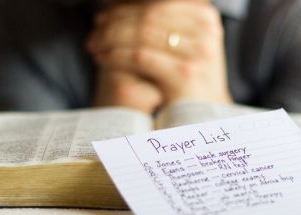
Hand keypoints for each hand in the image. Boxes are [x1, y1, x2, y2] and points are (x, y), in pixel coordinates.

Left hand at [87, 0, 232, 104]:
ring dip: (111, 39)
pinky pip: (140, 56)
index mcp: (206, 18)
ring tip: (94, 46)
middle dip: (116, 23)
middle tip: (94, 32)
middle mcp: (206, 30)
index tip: (103, 18)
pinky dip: (116, 55)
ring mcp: (198, 52)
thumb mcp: (181, 46)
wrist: (202, 117)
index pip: (157, 6)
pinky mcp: (184, 72)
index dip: (126, 10)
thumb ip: (162, 25)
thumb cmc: (186, 81)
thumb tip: (121, 5)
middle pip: (148, 18)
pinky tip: (102, 59)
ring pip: (141, 35)